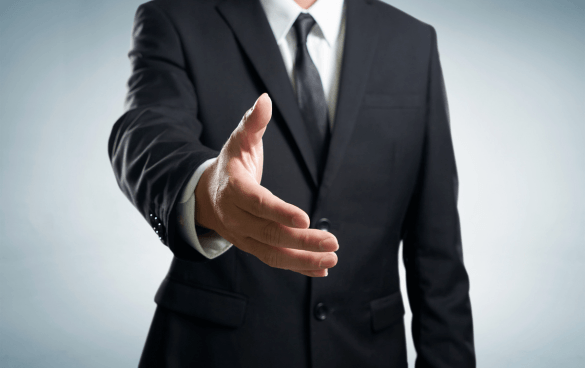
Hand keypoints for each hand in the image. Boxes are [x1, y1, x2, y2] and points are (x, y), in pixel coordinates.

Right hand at [195, 93, 337, 276]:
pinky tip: (321, 268)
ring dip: (303, 258)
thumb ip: (253, 122)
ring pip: (273, 252)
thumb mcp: (239, 140)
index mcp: (234, 189)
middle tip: (332, 241)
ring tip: (332, 257)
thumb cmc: (231, 164)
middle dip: (302, 240)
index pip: (258, 203)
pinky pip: (274, 260)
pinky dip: (298, 266)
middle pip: (270, 232)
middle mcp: (236, 217)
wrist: (208, 194)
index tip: (305, 219)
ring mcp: (242, 236)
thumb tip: (265, 99)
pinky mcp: (251, 246)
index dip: (280, 212)